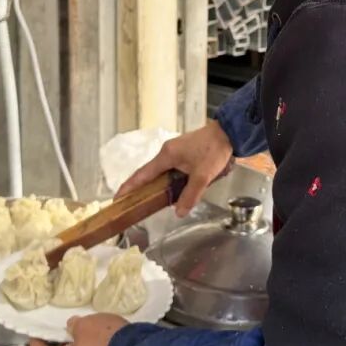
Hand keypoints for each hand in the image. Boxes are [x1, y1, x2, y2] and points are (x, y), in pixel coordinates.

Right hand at [116, 120, 232, 216]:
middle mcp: (166, 152)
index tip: (117, 198)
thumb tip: (178, 212)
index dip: (129, 187)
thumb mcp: (203, 176)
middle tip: (132, 204)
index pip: (142, 174)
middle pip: (149, 174)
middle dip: (140, 189)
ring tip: (150, 201)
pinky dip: (167, 181)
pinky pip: (169, 169)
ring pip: (160, 172)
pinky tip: (172, 191)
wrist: (228, 133)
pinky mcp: (183, 153)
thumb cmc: (214, 150)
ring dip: (156, 185)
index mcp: (166, 155)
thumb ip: (190, 195)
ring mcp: (174, 151)